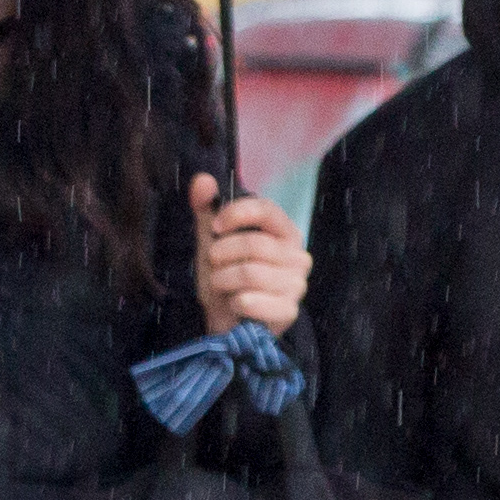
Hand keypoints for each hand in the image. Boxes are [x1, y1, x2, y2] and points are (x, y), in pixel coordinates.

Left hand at [190, 173, 308, 340]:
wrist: (225, 320)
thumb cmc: (225, 276)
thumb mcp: (212, 241)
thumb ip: (207, 209)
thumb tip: (202, 179)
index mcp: (284, 233)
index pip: (267, 210)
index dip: (236, 214)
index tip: (215, 228)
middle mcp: (298, 256)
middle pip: (255, 244)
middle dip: (221, 254)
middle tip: (213, 264)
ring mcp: (297, 284)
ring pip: (250, 273)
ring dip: (222, 280)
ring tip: (220, 285)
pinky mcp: (289, 311)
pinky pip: (254, 301)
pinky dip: (235, 302)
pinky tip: (235, 304)